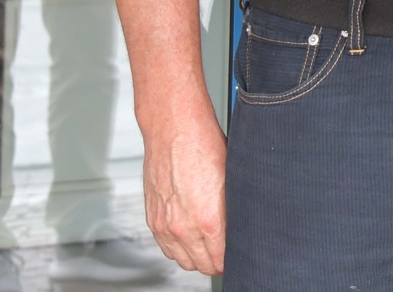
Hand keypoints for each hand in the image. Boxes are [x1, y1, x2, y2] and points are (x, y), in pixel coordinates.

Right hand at [142, 118, 227, 273]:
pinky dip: (177, 246)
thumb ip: (232, 210)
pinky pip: (165, 247)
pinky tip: (188, 235)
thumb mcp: (231, 177)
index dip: (231, 258)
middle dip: (215, 260)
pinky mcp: (152, 218)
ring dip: (196, 256)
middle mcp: (184, 227)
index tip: (236, 252)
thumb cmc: (203, 143)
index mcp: (208, 219)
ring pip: (182, 261)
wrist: (173, 126)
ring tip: (207, 244)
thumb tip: (240, 227)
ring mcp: (165, 225)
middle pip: (202, 266)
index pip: (221, 261)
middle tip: (224, 250)